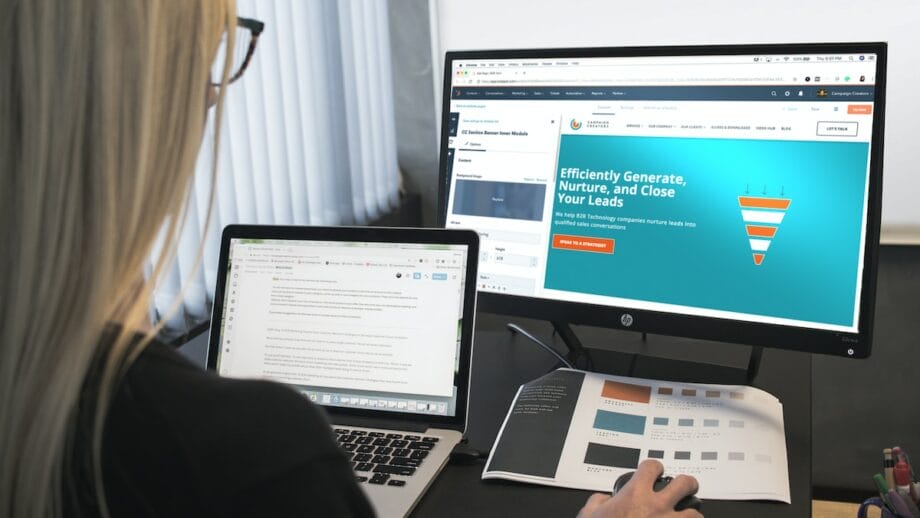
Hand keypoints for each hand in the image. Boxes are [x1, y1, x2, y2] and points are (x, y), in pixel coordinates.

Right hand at [577, 460, 701, 517]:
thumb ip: (598, 502)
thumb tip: (603, 499)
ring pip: (695, 513)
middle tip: (685, 487)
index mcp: (636, 494)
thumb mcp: (588, 515)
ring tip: (687, 515)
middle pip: (685, 483)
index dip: (654, 467)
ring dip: (691, 513)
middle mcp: (657, 506)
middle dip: (687, 484)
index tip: (654, 471)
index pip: (652, 467)